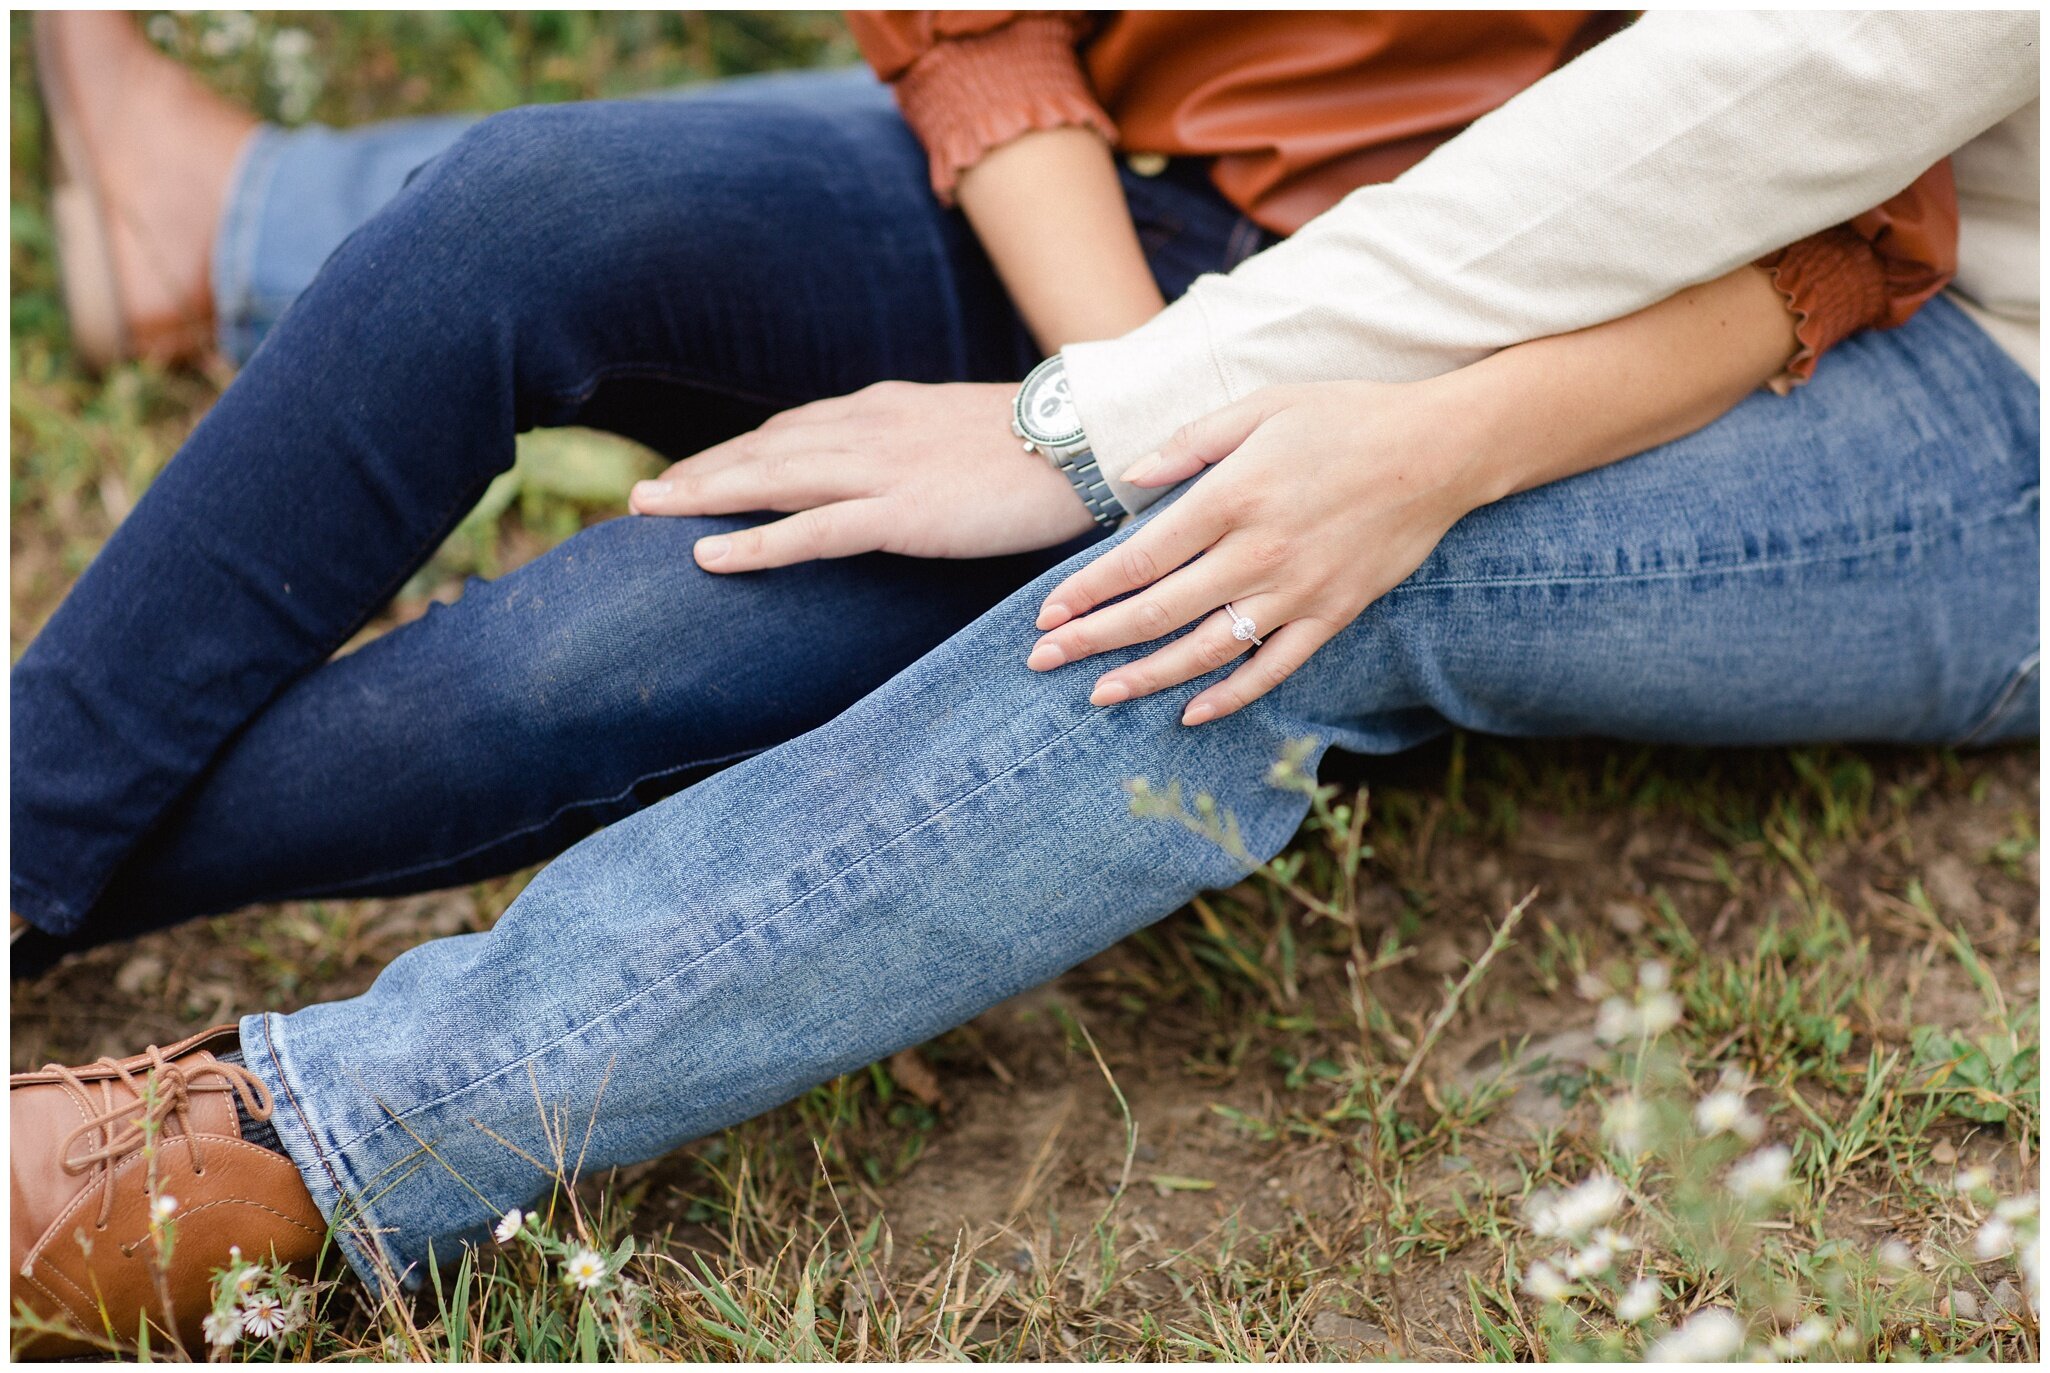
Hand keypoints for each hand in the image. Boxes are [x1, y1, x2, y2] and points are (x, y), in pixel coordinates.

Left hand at [629, 381, 1096, 568]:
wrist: (1092, 441)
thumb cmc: (1042, 450)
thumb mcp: (966, 439)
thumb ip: (919, 451)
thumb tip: (901, 479)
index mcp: (886, 408)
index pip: (793, 430)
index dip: (739, 452)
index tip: (697, 473)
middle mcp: (870, 428)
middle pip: (764, 449)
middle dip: (700, 471)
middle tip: (643, 495)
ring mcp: (883, 469)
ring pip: (771, 479)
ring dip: (704, 495)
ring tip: (649, 512)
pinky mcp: (903, 512)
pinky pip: (811, 530)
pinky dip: (754, 542)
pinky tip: (708, 555)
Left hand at [1029, 378, 1506, 724]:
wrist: (1441, 450)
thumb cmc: (1345, 417)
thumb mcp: (1261, 407)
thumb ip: (1189, 443)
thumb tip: (1128, 478)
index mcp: (1233, 496)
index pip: (1140, 557)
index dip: (1087, 591)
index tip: (1046, 615)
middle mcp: (1260, 552)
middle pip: (1159, 611)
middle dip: (1093, 641)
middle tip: (1041, 663)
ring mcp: (1298, 591)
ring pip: (1207, 650)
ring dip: (1147, 677)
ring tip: (1098, 696)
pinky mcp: (1334, 614)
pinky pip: (1274, 668)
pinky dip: (1230, 696)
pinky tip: (1189, 714)